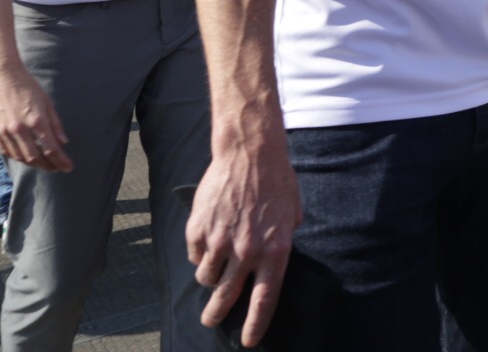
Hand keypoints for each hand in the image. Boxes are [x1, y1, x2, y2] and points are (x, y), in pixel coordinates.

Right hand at [0, 65, 71, 171]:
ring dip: (34, 164)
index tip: (68, 168)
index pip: (51, 149)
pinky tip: (26, 158)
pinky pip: (7, 152)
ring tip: (45, 165)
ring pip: (20, 157)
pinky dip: (18, 158)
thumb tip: (64, 142)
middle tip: (58, 168)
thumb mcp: (48, 103)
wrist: (2, 77)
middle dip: (49, 166)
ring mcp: (5, 132)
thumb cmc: (29, 87)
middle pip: (35, 157)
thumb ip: (56, 124)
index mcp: (37, 121)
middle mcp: (20, 129)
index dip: (61, 161)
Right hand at [187, 127, 300, 346]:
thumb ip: (282, 241)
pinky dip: (200, 253)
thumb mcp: (291, 215)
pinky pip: (195, 255)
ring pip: (206, 278)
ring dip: (209, 278)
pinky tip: (208, 240)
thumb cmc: (276, 181)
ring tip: (213, 269)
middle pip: (226, 298)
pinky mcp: (199, 231)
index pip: (265, 299)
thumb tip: (272, 260)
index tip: (247, 341)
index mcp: (275, 251)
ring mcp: (220, 243)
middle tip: (211, 321)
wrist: (249, 154)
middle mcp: (247, 252)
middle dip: (217, 315)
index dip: (255, 324)